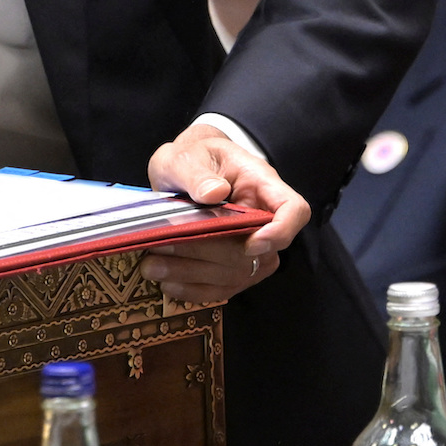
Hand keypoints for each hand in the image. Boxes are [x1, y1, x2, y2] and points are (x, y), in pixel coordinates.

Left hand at [143, 122, 307, 305]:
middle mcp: (263, 218)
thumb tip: (212, 193)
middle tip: (161, 251)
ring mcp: (251, 244)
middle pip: (259, 252)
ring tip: (152, 267)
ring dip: (195, 276)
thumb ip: (197, 173)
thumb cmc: (191, 157)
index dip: (280, 232)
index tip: (250, 244)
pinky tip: (167, 284)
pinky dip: (196, 289)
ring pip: (239, 273)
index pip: (294, 210)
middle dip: (209, 255)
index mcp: (261, 184)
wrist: (182, 167)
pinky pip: (224, 285)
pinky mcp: (233, 263)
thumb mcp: (187, 156)